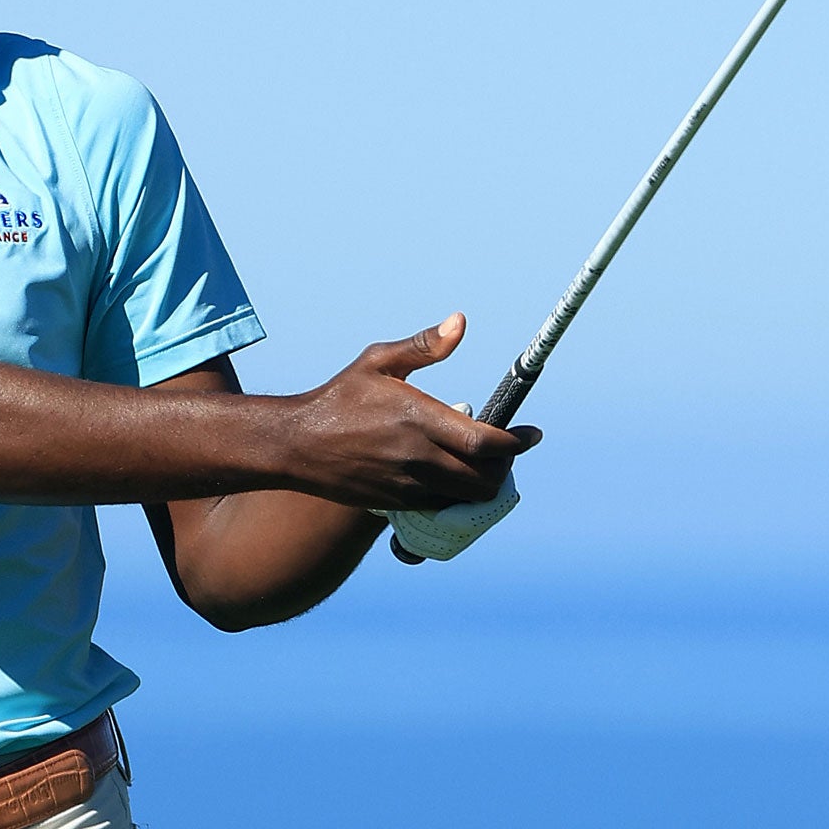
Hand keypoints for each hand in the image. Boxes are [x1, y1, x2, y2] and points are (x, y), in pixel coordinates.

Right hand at [281, 314, 529, 510]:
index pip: (484, 441)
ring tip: (483, 464)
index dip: (516, 442)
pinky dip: (458, 496)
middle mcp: (417, 456)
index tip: (531, 434)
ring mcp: (408, 485)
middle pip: (485, 477)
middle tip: (506, 449)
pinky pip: (443, 506)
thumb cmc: (339, 398)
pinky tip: (453, 476)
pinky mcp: (398, 504)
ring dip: (485, 484)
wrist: (297, 445)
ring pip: (467, 497)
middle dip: (505, 465)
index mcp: (418, 418)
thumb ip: (424, 346)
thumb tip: (460, 322)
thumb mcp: (378, 362)